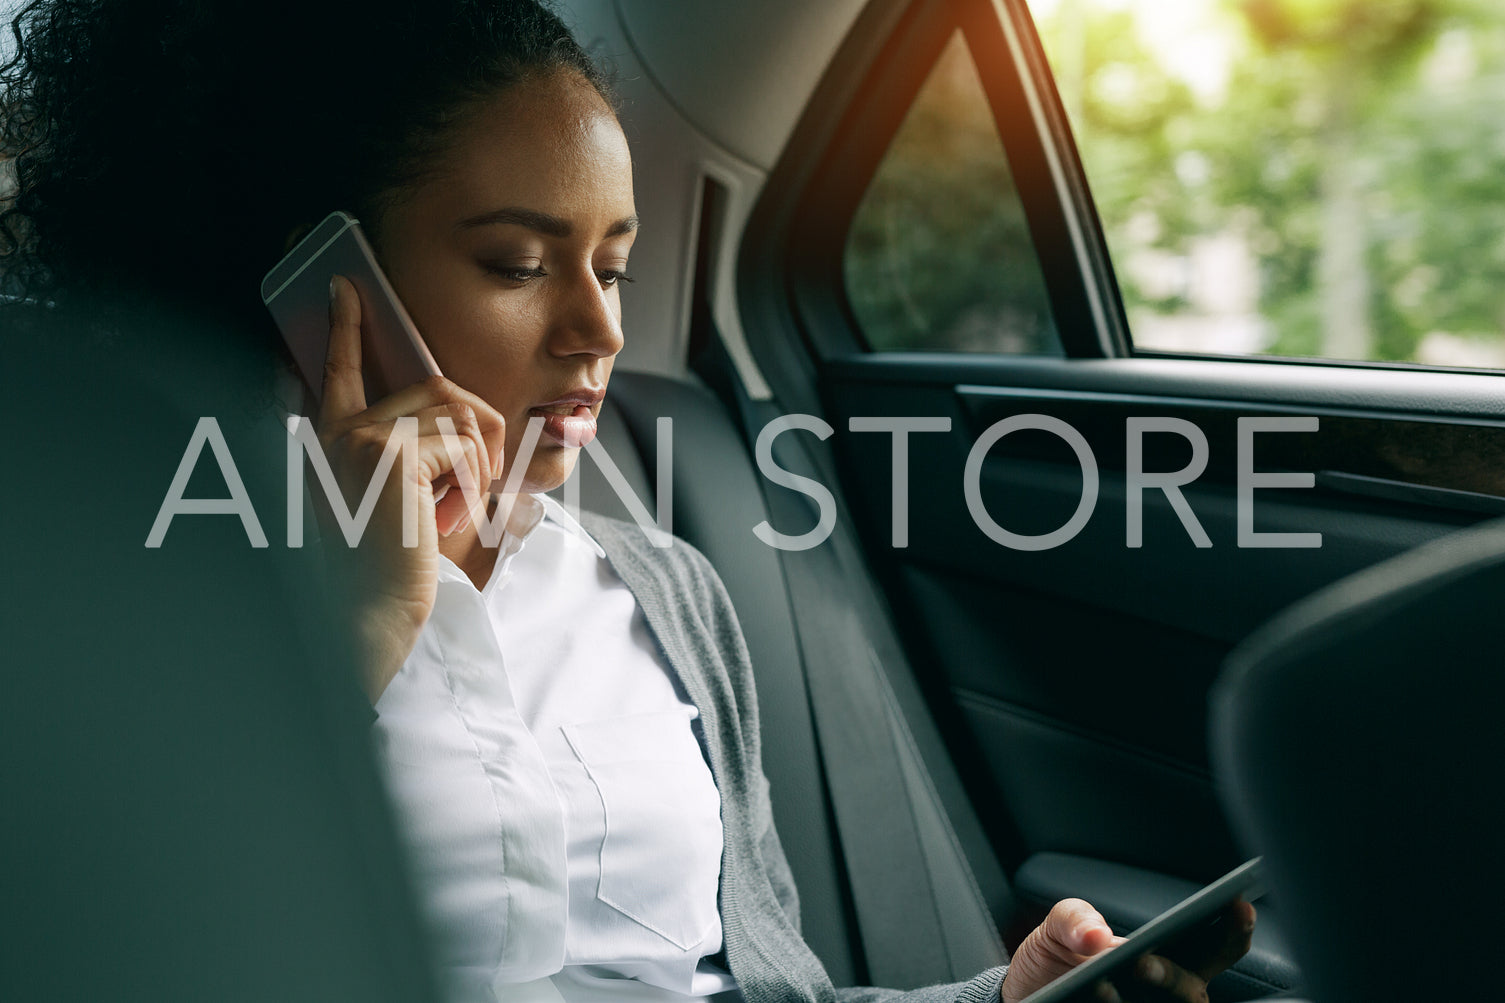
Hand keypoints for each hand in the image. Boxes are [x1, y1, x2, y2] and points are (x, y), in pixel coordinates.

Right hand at [317, 274, 506, 700]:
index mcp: (334, 442)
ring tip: (456, 507)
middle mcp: (341, 433)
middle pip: (436, 388)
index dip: (346, 329)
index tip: (346, 290)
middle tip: (480, 479)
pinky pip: (467, 445)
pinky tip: (449, 515)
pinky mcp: (394, 455)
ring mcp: (364, 439)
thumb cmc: (393, 571)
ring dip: (479, 460)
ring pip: (459, 413)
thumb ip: (422, 459)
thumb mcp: (406, 502)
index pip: (340, 371)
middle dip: (476, 428)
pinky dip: (476, 480)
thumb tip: (469, 425)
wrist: (373, 615)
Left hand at [1000, 897, 1254, 1002]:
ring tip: (1107, 983)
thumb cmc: (1056, 959)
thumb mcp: (1058, 927)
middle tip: (1142, 960)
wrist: (1024, 998)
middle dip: (1176, 977)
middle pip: (1196, 993)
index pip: (1215, 945)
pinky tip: (1096, 996)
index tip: (1239, 905)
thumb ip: (1075, 918)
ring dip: (1149, 995)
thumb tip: (1097, 935)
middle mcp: (1167, 995)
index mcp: (1167, 957)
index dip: (1235, 928)